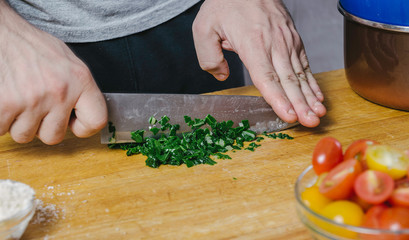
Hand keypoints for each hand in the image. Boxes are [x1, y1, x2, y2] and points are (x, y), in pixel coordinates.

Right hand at [0, 1, 106, 144]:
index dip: (83, 127)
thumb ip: (79, 89)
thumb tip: (82, 114)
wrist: (3, 32)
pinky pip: (3, 129)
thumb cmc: (33, 47)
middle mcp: (60, 91)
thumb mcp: (68, 62)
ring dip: (18, 123)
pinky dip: (1, 119)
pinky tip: (5, 100)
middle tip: (36, 107)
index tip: (73, 123)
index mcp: (81, 80)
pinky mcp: (7, 104)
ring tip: (19, 99)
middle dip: (42, 127)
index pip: (97, 121)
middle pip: (54, 137)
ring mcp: (33, 100)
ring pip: (24, 135)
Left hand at [192, 0, 325, 126]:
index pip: (267, 77)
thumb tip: (221, 76)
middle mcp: (274, 44)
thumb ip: (208, 57)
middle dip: (300, 104)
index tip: (289, 116)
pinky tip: (317, 95)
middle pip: (288, 80)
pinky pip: (304, 63)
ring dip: (310, 97)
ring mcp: (287, 41)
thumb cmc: (225, 4)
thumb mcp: (204, 28)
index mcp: (252, 44)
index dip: (278, 99)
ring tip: (318, 114)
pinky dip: (312, 81)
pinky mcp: (292, 39)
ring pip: (300, 74)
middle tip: (311, 123)